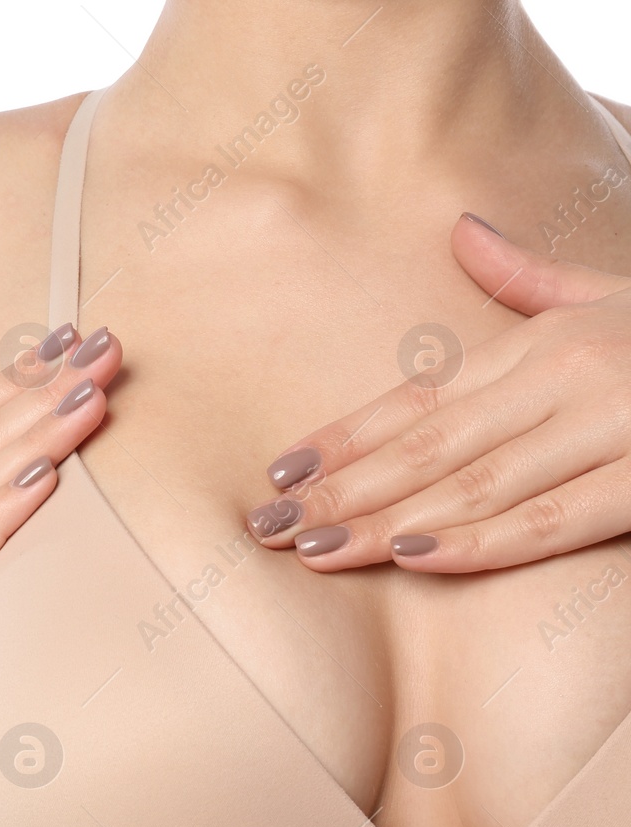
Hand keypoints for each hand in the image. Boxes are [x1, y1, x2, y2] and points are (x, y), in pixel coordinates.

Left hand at [244, 212, 630, 572]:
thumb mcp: (615, 298)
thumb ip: (533, 282)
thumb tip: (463, 232)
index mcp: (548, 342)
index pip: (421, 399)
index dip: (345, 437)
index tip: (278, 471)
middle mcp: (569, 376)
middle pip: (428, 446)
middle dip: (341, 490)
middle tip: (266, 527)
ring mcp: (614, 426)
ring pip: (474, 485)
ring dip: (386, 521)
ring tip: (314, 549)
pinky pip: (555, 519)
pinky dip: (481, 541)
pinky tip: (416, 557)